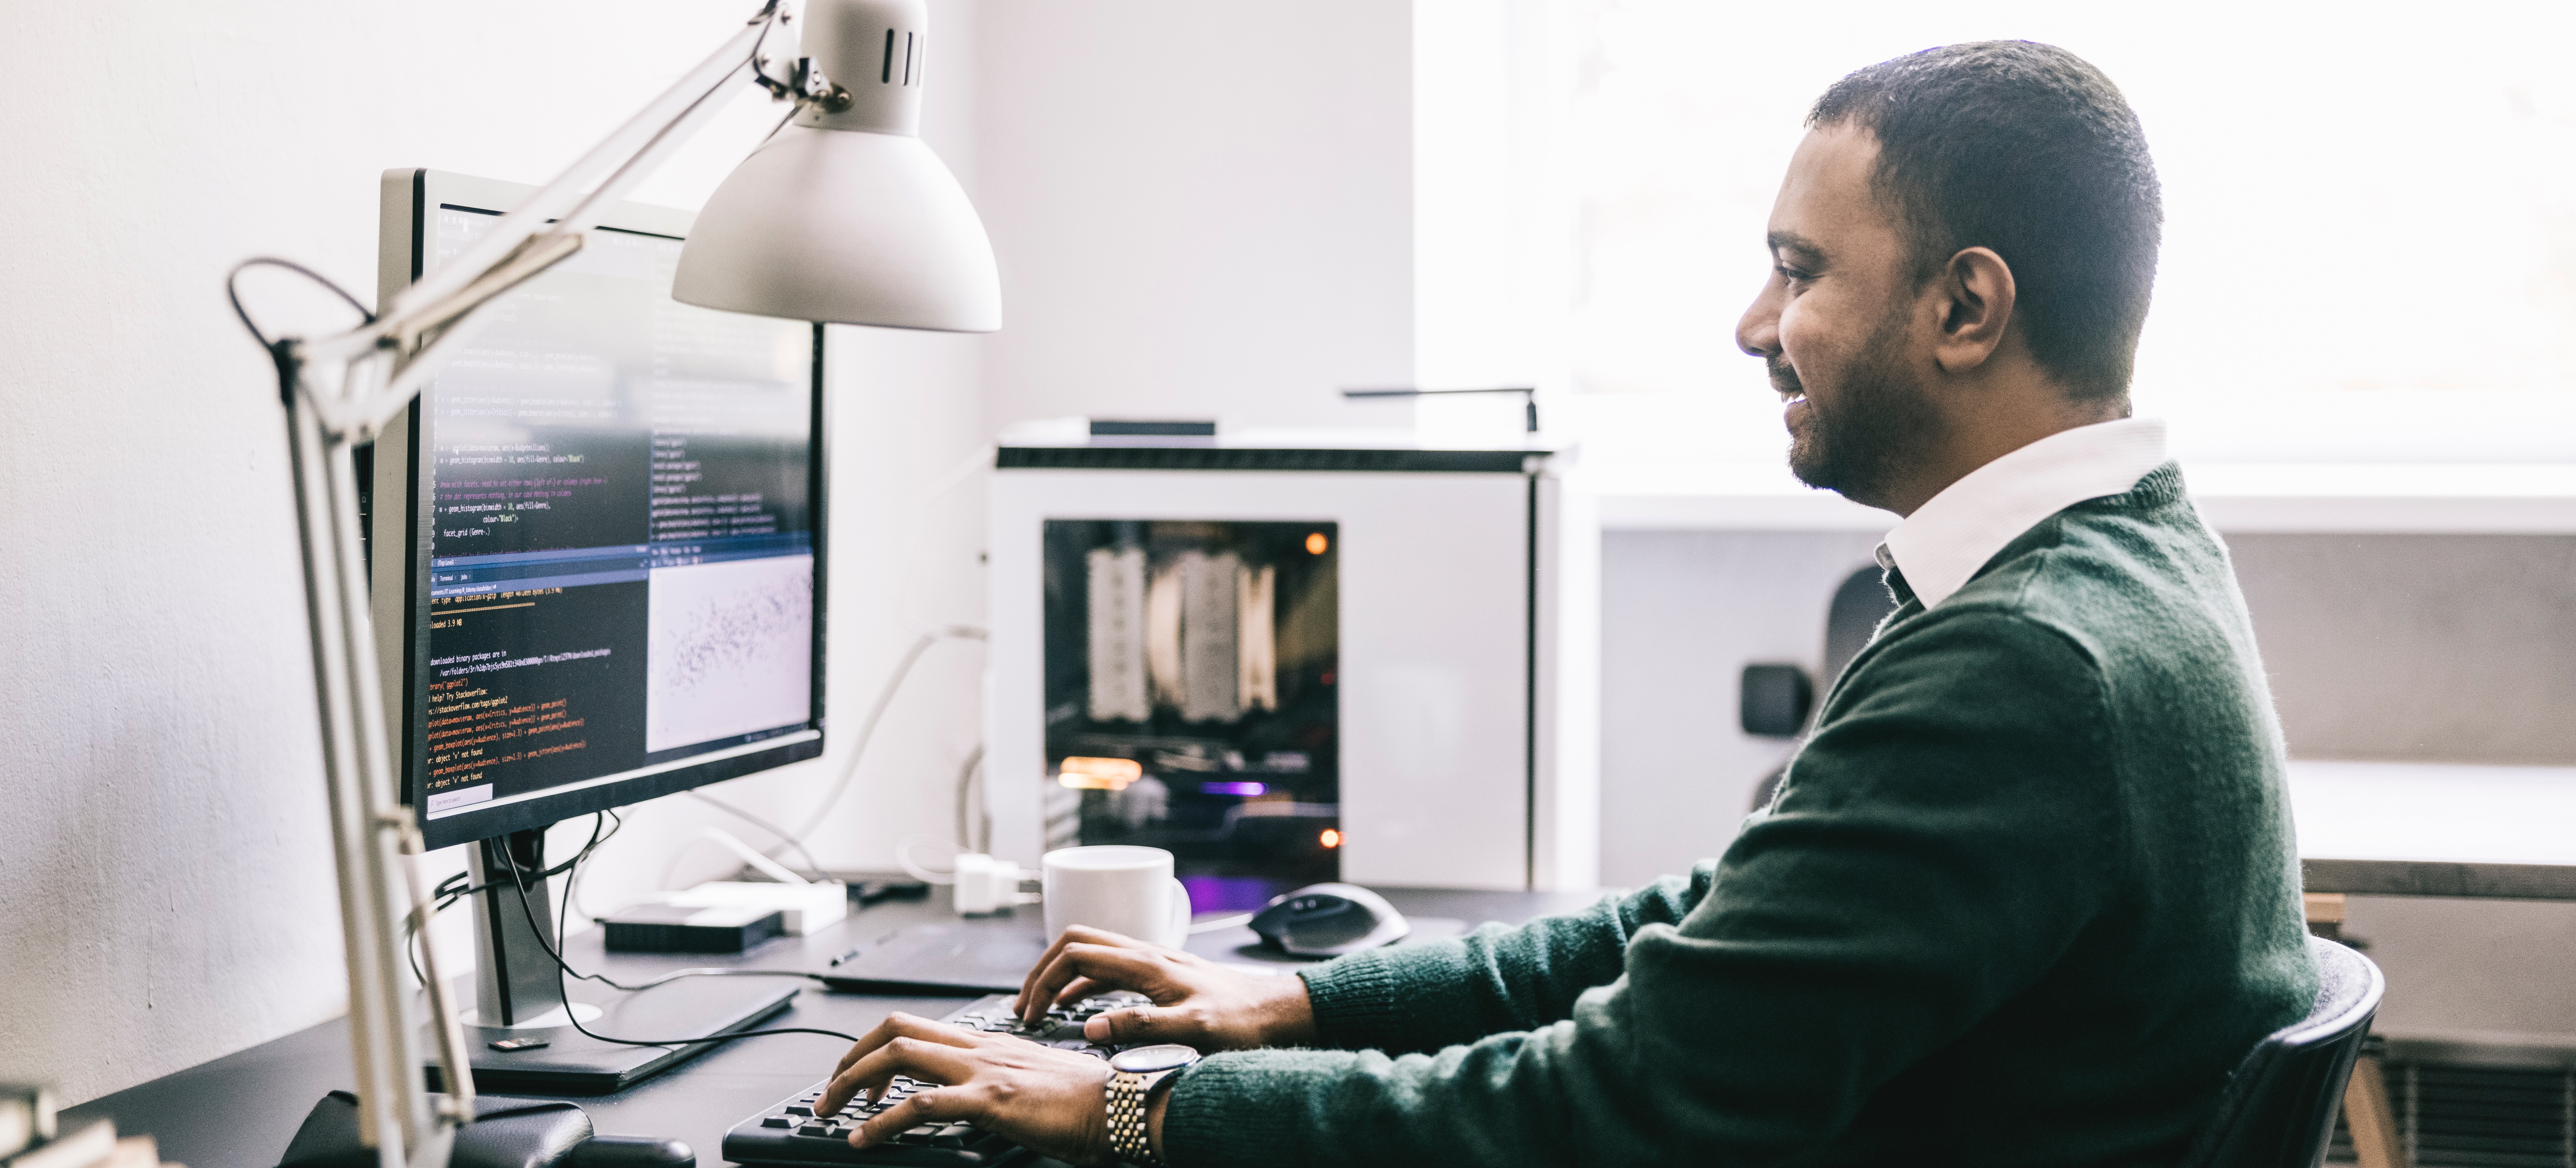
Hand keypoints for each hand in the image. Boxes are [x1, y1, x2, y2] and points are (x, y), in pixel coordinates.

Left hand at [818, 1012, 1117, 1165]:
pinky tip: (865, 1138)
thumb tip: (981, 1100)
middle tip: (830, 1093)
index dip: (876, 1048)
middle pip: (895, 1029)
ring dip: (852, 1082)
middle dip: (850, 1059)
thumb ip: (1003, 1084)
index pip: (917, 1029)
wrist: (1126, 1106)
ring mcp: (984, 1070)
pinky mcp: (992, 1099)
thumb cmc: (1090, 1103)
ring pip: (898, 1055)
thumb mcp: (1035, 1085)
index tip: (861, 1081)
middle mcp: (981, 1048)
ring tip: (831, 1112)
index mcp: (990, 1044)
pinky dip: (882, 1121)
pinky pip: (921, 1104)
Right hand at [1015, 925, 1315, 1050]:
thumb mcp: (1192, 1030)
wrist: (1280, 1012)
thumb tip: (1089, 1025)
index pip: (1076, 954)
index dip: (1044, 980)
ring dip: (1060, 977)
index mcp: (1147, 963)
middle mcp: (1147, 955)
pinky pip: (1110, 970)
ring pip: (1091, 954)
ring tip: (1039, 1008)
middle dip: (1042, 971)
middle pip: (1076, 943)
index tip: (1030, 1013)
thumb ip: (1140, 1026)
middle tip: (1023, 1006)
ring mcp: (1153, 962)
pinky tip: (1077, 1006)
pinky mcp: (1161, 974)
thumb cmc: (1244, 1021)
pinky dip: (1083, 984)